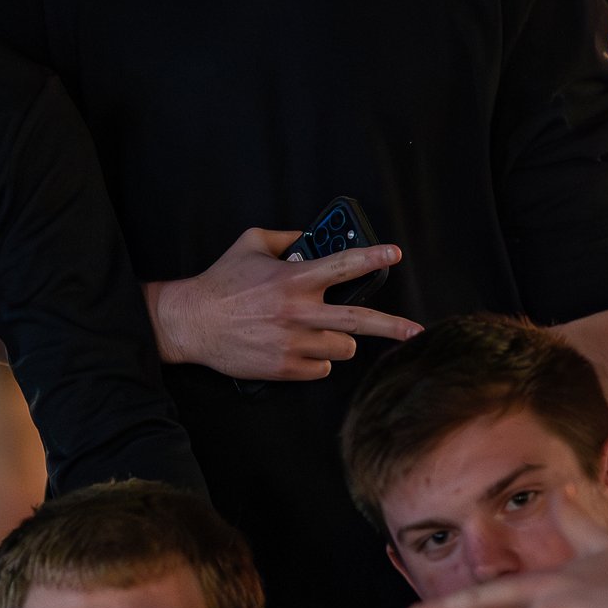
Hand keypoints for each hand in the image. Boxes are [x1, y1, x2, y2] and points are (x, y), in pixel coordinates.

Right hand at [148, 227, 419, 379]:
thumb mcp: (251, 244)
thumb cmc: (221, 282)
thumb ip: (285, 237)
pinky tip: (298, 348)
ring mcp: (293, 343)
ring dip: (338, 340)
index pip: (343, 265)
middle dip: (392, 326)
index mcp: (293, 279)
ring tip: (318, 331)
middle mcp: (298, 312)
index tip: (394, 254)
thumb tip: (310, 237)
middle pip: (359, 321)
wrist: (191, 323)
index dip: (372, 257)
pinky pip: (322, 369)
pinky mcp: (285, 368)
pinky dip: (317, 361)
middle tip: (416, 329)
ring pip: (343, 348)